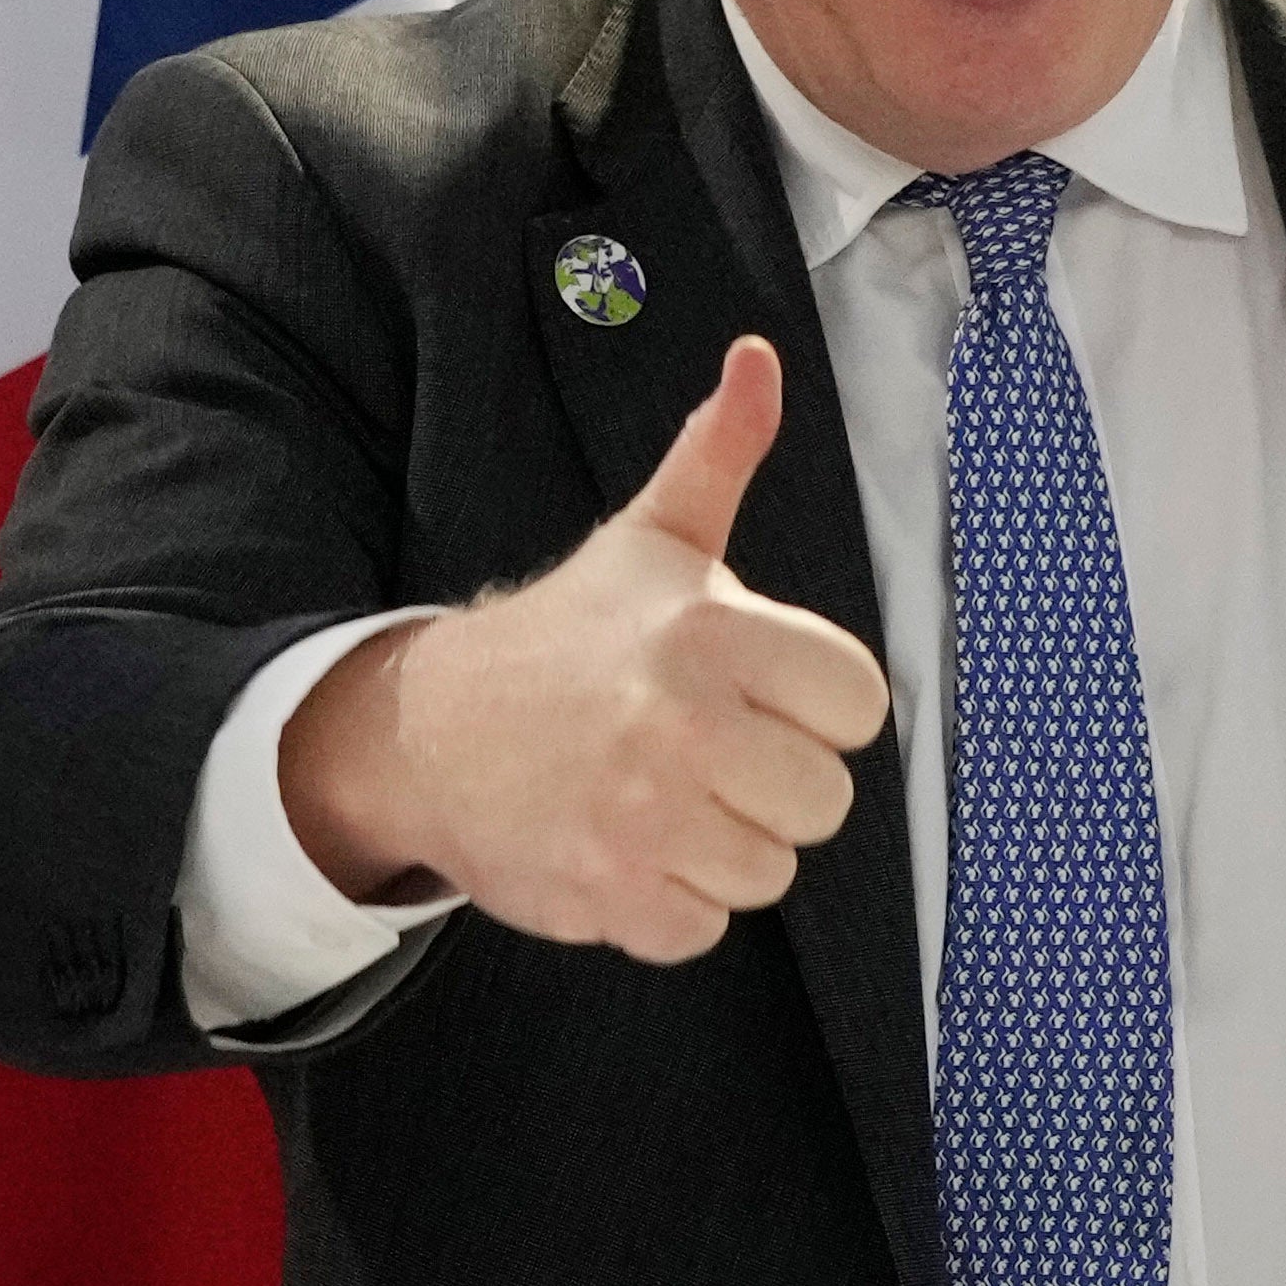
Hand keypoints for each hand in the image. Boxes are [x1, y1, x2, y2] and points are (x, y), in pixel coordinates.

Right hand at [276, 335, 890, 963]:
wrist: (427, 728)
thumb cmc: (566, 638)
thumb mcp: (650, 540)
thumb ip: (720, 454)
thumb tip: (761, 358)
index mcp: (709, 631)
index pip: (858, 705)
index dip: (808, 705)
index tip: (746, 691)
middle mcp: (680, 720)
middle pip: (823, 799)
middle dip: (766, 783)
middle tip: (691, 747)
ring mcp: (644, 813)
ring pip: (770, 870)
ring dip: (718, 846)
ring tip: (655, 795)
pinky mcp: (611, 891)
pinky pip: (705, 927)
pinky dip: (668, 901)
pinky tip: (622, 845)